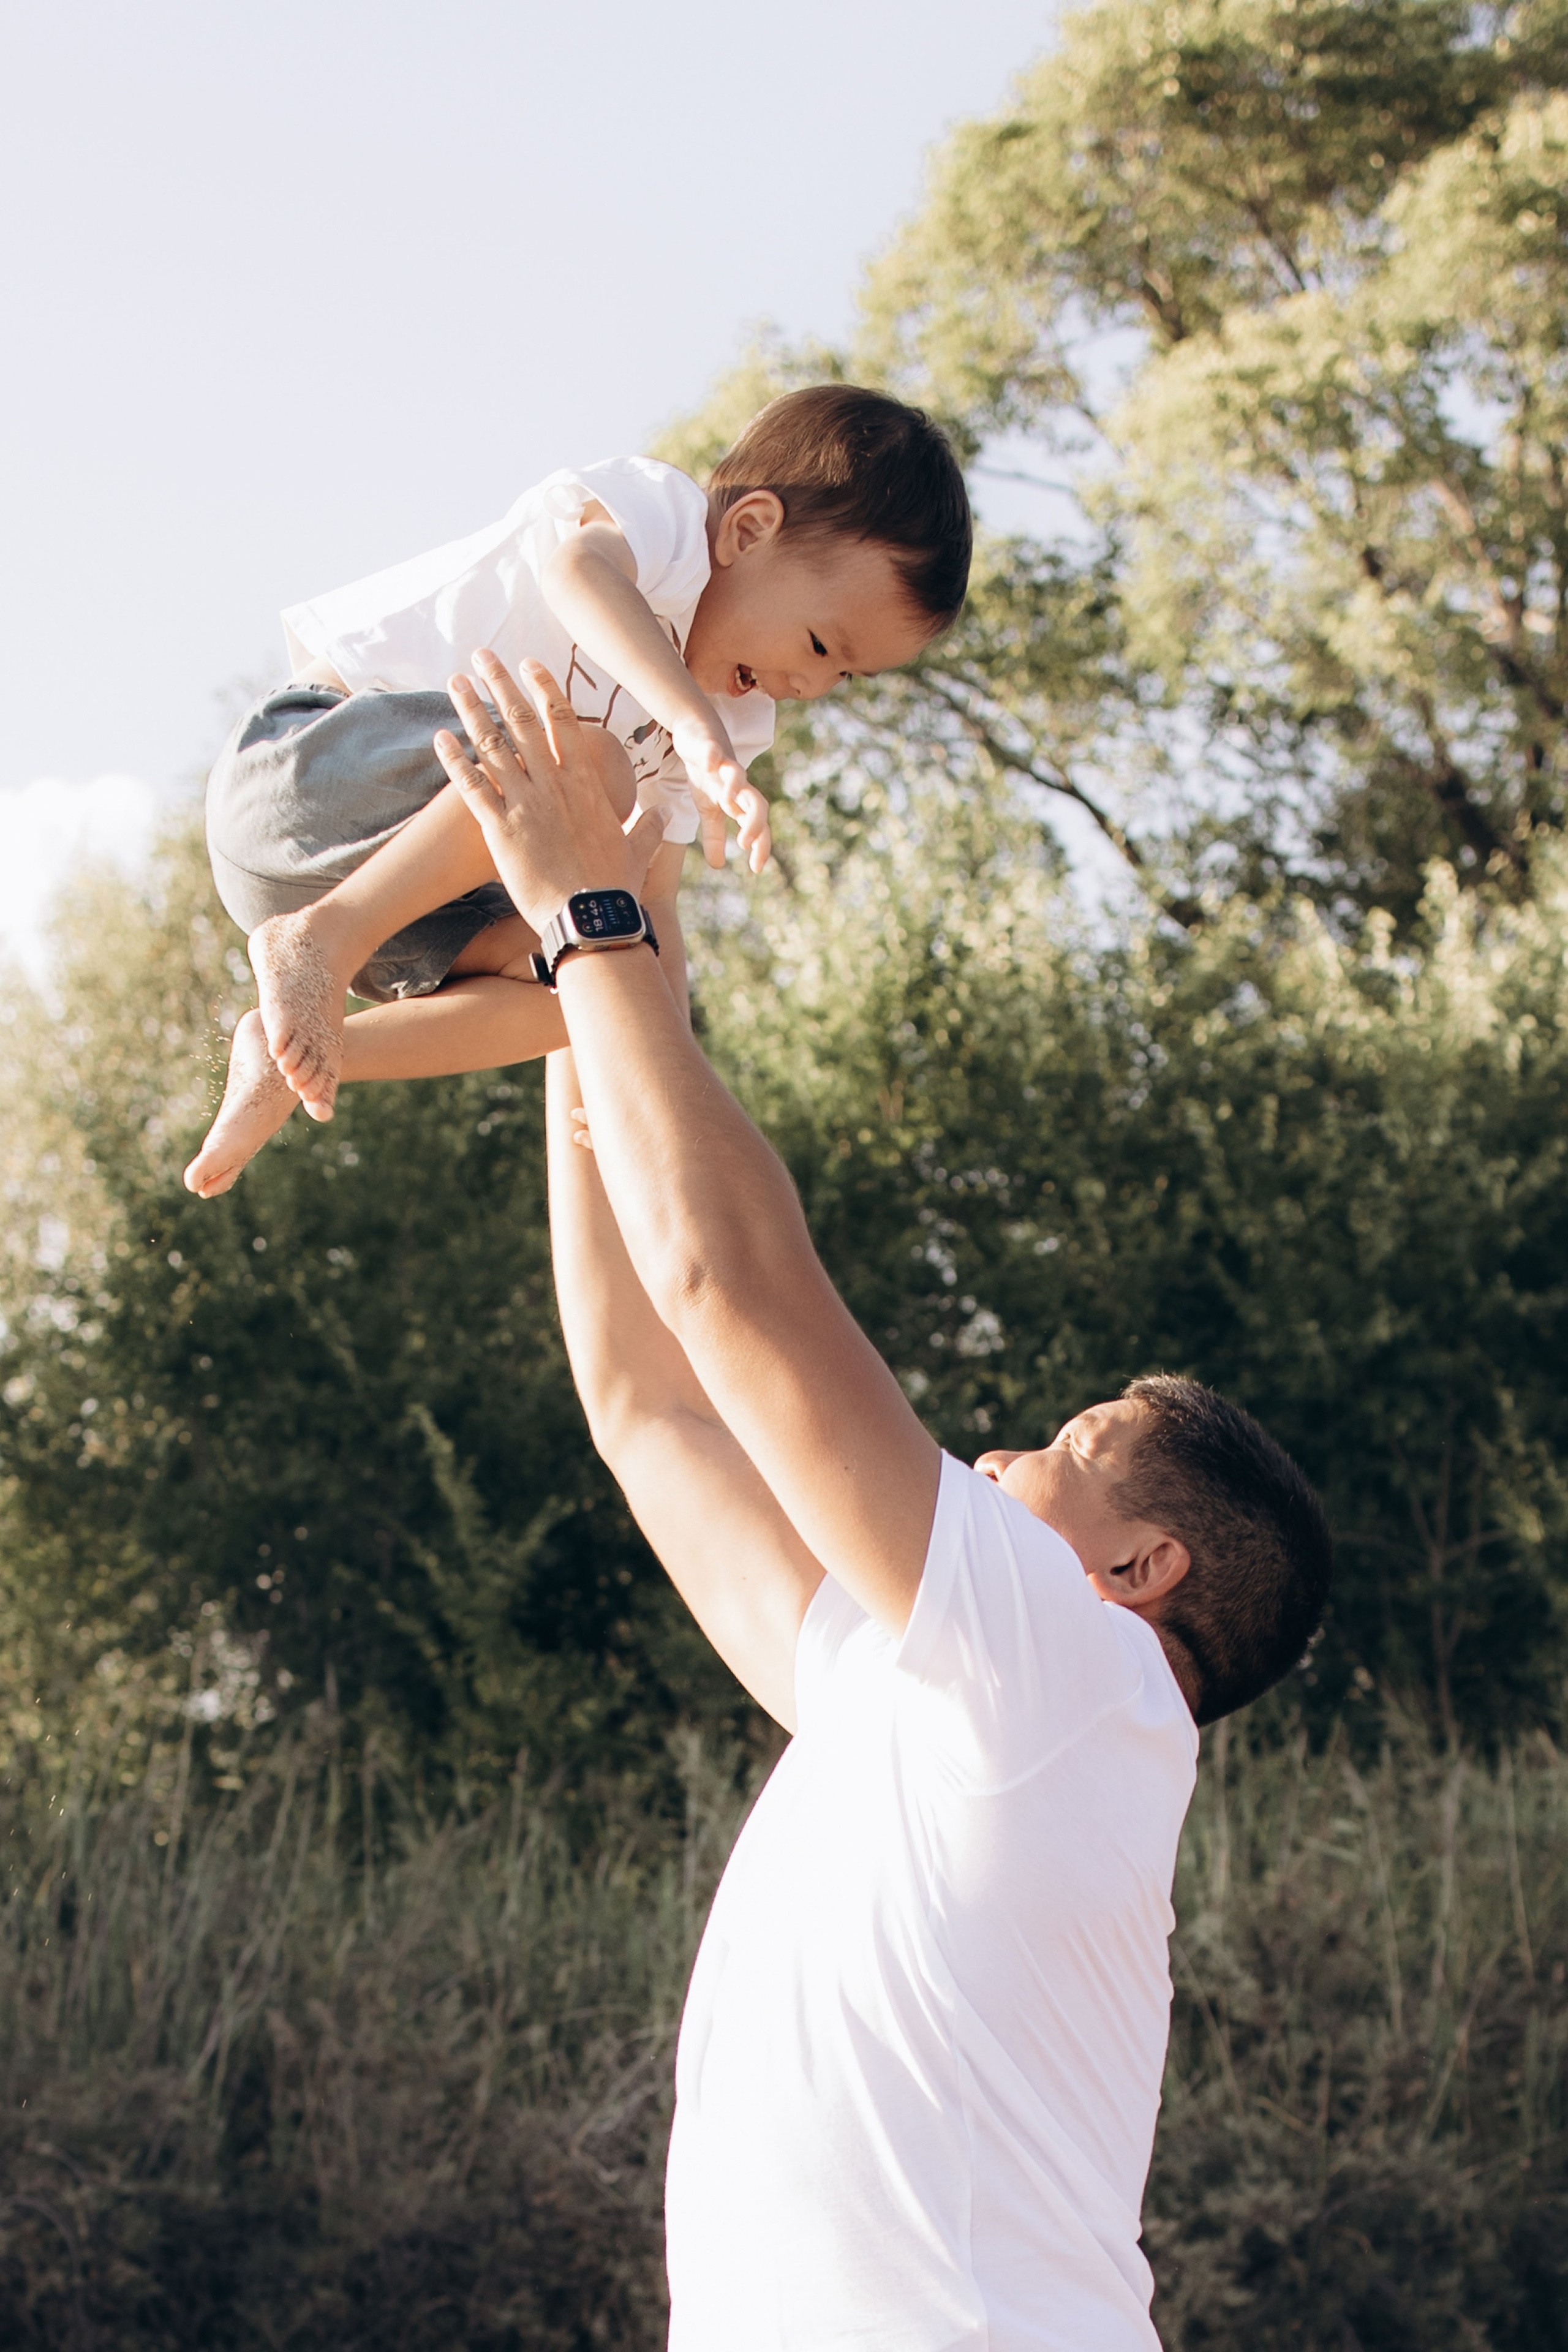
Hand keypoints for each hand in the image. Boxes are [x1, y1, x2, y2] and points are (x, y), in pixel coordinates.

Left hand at [434, 652, 662, 931]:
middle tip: (484, 654)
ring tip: (456, 681)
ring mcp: (525, 804)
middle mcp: (552, 785)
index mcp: (585, 784)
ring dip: (472, 709)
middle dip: (501, 683)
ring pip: (493, 745)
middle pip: (522, 721)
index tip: (530, 663)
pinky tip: (439, 736)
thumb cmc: (614, 887)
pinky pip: (471, 787)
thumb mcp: (639, 851)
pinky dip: (454, 760)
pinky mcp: (500, 829)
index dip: (545, 688)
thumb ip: (651, 827)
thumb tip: (667, 812)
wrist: (588, 918)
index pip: (563, 721)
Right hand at [670, 712, 772, 876]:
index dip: (760, 846)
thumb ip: (714, 836)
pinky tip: (709, 765)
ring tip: (729, 801)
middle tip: (745, 843)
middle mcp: (737, 785)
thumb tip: (718, 866)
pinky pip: (713, 752)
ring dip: (736, 788)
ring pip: (738, 775)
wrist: (697, 734)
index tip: (757, 869)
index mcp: (738, 802)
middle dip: (754, 823)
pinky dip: (713, 757)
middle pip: (756, 803)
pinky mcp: (709, 747)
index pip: (756, 826)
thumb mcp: (708, 808)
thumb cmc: (707, 773)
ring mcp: (725, 765)